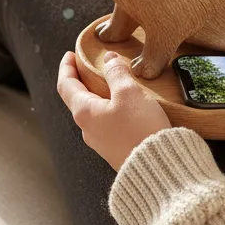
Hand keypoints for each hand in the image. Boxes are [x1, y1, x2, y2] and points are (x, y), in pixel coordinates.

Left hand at [57, 51, 171, 170]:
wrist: (159, 169)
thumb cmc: (140, 131)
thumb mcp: (129, 93)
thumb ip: (116, 73)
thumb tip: (109, 60)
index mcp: (84, 112)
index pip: (66, 85)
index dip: (66, 68)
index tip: (70, 55)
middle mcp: (88, 129)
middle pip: (78, 99)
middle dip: (83, 80)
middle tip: (90, 66)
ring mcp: (101, 142)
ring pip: (94, 112)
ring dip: (99, 95)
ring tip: (112, 83)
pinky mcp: (116, 149)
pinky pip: (108, 123)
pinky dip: (111, 108)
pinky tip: (127, 105)